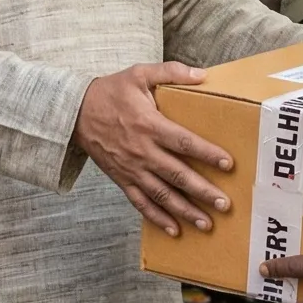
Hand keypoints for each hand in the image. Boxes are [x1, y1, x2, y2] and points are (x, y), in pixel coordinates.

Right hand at [76, 63, 232, 237]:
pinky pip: (141, 203)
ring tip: (207, 224)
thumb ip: (171, 72)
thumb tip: (202, 74)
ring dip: (185, 211)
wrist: (74, 113)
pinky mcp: (123, 180)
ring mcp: (132, 169)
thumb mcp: (139, 73)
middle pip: (177, 174)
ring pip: (162, 194)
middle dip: (202, 191)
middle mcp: (143, 152)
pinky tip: (175, 230)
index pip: (184, 143)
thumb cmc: (110, 92)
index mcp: (150, 125)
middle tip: (225, 204)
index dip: (207, 154)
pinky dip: (157, 218)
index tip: (228, 164)